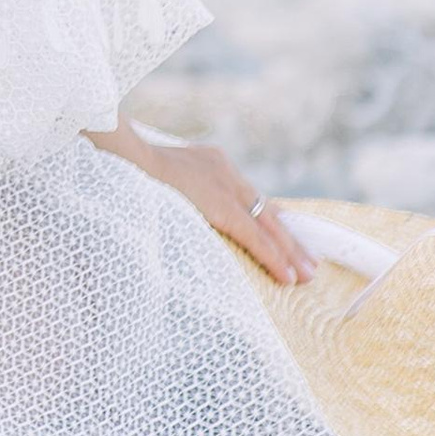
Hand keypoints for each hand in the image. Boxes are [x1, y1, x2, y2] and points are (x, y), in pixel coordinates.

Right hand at [104, 126, 317, 284]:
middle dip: (289, 238)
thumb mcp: (157, 173)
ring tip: (308, 274)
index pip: (247, 194)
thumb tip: (169, 204)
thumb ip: (174, 188)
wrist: (124, 157)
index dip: (268, 216)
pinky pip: (257, 239)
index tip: (285, 233)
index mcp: (210, 160)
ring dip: (290, 253)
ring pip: (269, 226)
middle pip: (266, 210)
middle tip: (310, 261)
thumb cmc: (126, 167)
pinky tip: (289, 277)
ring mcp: (226, 188)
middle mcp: (225, 171)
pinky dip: (275, 259)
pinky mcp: (224, 209)